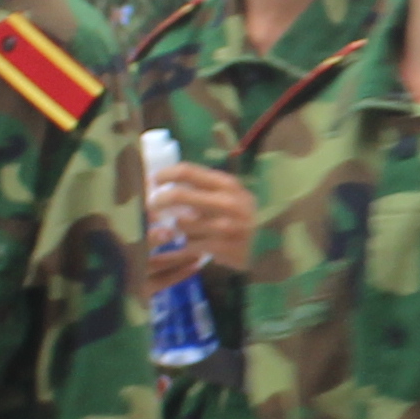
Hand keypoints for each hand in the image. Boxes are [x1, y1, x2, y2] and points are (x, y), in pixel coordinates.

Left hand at [139, 158, 257, 293]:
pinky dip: (185, 245)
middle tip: (151, 206)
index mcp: (226, 184)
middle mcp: (228, 202)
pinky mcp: (224, 248)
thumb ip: (202, 187)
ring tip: (177, 230)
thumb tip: (164, 182)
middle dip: (159, 200)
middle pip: (179, 195)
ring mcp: (226, 226)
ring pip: (181, 224)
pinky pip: (190, 245)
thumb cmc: (240, 217)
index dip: (165, 175)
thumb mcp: (227, 196)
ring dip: (175, 228)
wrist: (268, 247)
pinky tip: (188, 245)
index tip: (153, 180)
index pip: (187, 171)